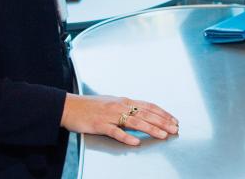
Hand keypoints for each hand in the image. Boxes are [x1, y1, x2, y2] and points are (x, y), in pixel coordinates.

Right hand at [60, 94, 178, 145]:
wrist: (69, 106)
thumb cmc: (90, 106)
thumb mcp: (112, 103)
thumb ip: (127, 108)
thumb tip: (143, 114)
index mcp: (124, 101)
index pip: (149, 106)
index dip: (163, 113)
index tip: (174, 120)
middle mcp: (120, 106)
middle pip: (146, 114)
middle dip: (162, 122)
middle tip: (174, 128)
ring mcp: (110, 115)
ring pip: (135, 122)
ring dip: (151, 129)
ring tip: (162, 135)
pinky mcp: (100, 125)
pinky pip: (115, 132)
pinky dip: (126, 137)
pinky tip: (135, 142)